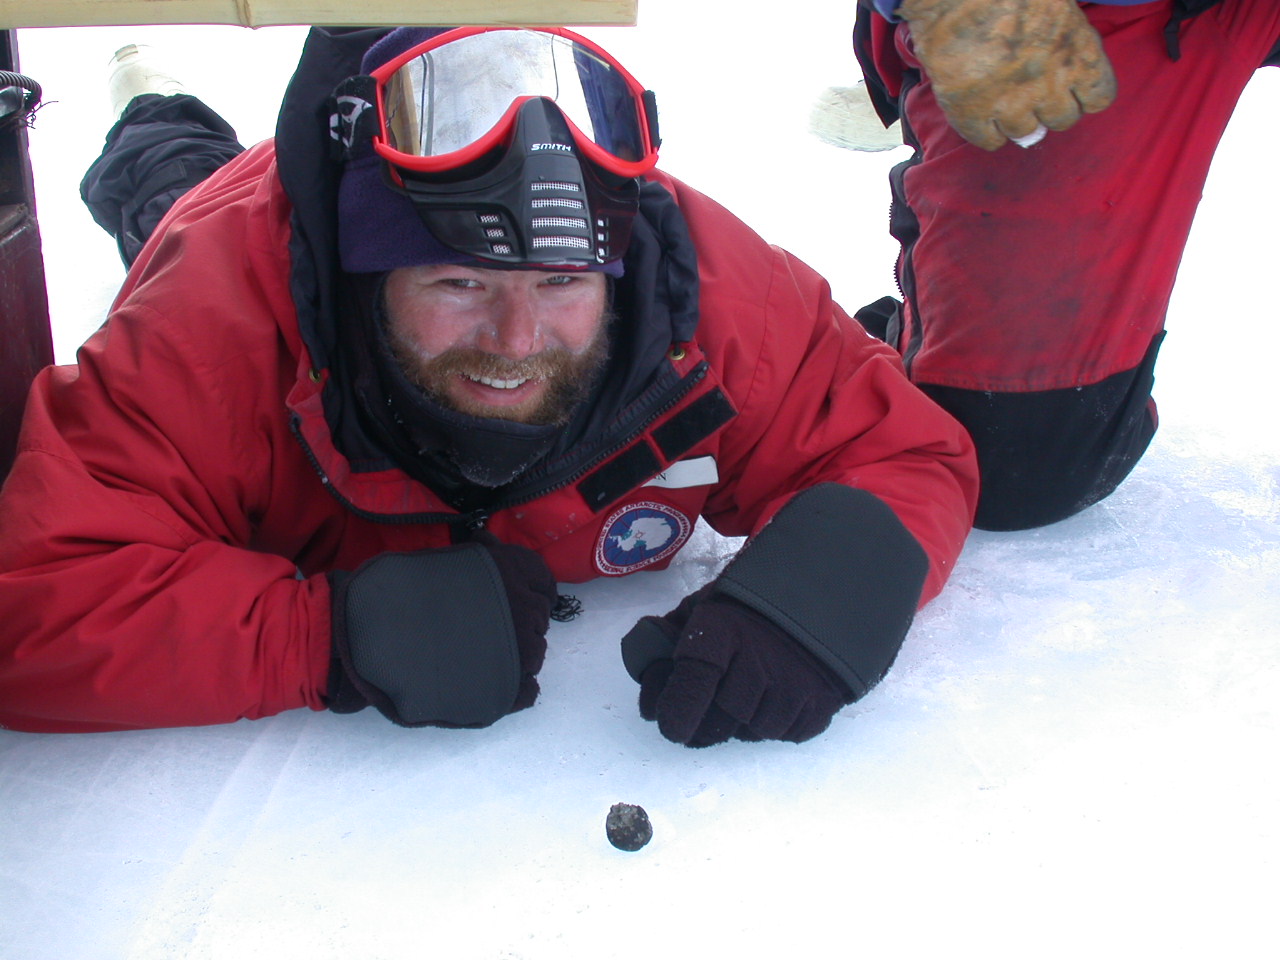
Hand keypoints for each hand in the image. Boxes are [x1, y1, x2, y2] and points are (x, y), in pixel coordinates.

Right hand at [329, 536, 556, 726]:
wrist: (368, 638)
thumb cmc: (400, 593)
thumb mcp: (447, 560)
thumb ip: (479, 555)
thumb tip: (491, 543)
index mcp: (509, 573)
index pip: (544, 583)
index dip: (528, 591)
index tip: (510, 599)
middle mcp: (522, 611)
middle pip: (538, 619)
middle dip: (517, 621)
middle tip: (483, 628)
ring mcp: (517, 655)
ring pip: (534, 654)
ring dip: (514, 653)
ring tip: (478, 655)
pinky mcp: (504, 693)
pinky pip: (528, 691)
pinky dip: (516, 689)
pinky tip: (490, 682)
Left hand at [626, 592, 850, 746]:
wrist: (818, 595)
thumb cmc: (746, 604)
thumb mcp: (701, 607)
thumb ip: (668, 637)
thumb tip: (647, 672)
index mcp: (722, 632)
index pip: (692, 684)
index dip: (675, 712)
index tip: (671, 724)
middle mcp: (759, 661)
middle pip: (720, 721)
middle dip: (704, 724)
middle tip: (701, 716)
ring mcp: (794, 686)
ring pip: (753, 732)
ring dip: (742, 724)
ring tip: (745, 694)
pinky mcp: (821, 703)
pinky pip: (787, 734)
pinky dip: (775, 723)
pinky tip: (773, 697)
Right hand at [898, 0, 1116, 149]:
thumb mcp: (1058, 2)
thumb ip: (1065, 32)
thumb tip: (1053, 48)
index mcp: (1078, 53)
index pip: (1099, 98)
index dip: (1084, 94)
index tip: (1072, 86)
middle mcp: (1050, 85)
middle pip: (1063, 120)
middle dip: (1052, 108)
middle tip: (1034, 92)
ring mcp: (1011, 103)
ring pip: (1026, 133)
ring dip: (1019, 120)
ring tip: (1004, 101)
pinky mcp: (972, 113)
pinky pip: (989, 141)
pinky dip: (988, 132)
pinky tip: (981, 114)